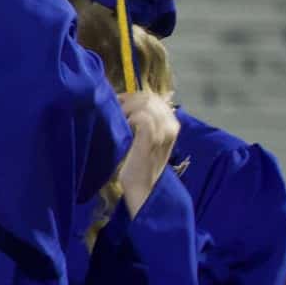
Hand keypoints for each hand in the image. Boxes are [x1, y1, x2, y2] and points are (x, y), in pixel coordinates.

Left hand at [113, 89, 179, 216]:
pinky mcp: (152, 140)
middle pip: (148, 97)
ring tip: (118, 121)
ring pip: (146, 104)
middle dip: (127, 101)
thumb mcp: (143, 137)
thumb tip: (122, 99)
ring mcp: (164, 132)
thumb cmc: (139, 163)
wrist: (143, 188)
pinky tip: (122, 128)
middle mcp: (171, 125)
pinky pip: (143, 118)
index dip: (131, 96)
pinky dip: (129, 118)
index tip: (116, 104)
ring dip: (126, 109)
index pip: (151, 96)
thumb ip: (141, 118)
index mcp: (170, 122)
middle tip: (114, 113)